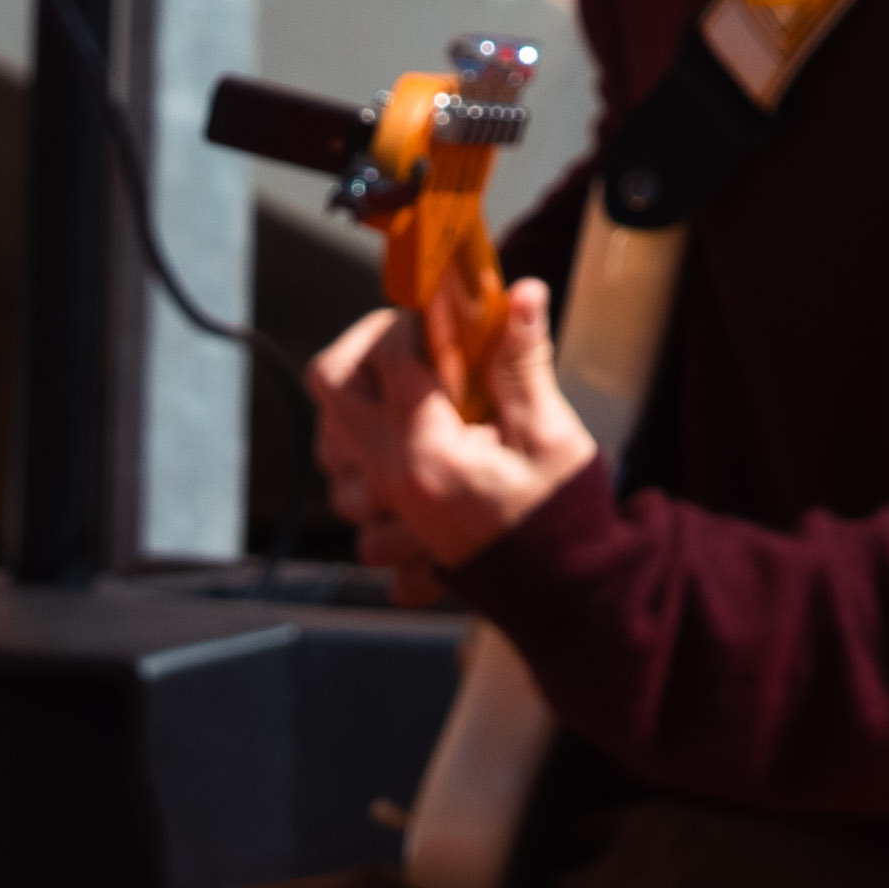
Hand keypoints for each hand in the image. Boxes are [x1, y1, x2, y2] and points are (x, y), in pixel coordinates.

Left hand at [308, 286, 597, 598]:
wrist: (559, 594)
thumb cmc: (557, 515)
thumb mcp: (549, 434)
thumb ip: (522, 363)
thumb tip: (522, 293)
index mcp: (425, 451)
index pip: (392, 355)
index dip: (419, 319)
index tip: (450, 312)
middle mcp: (388, 480)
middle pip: (331, 385)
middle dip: (367, 346)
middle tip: (412, 339)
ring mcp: (381, 508)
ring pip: (329, 439)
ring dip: (361, 407)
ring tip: (412, 397)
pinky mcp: (387, 532)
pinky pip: (346, 489)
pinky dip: (365, 465)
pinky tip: (407, 452)